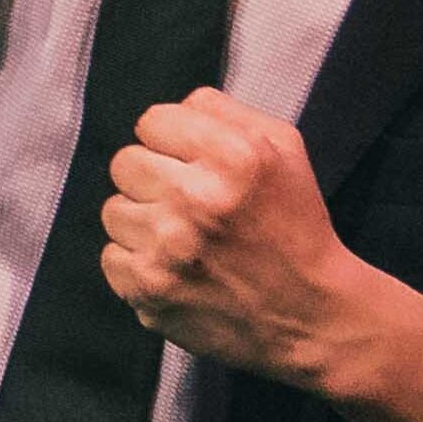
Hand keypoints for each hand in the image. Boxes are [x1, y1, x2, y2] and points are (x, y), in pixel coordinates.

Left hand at [99, 89, 422, 421]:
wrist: (311, 315)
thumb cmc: (296, 225)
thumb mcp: (285, 150)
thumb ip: (225, 113)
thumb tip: (175, 106)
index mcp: (234, 157)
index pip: (152, 120)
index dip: (170, 140)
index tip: (191, 162)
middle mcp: (196, 198)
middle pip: (125, 162)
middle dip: (153, 178)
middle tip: (187, 203)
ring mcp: (167, 248)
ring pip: (113, 209)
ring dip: (143, 221)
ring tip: (183, 238)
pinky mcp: (148, 289)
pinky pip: (111, 256)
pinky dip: (137, 262)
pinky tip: (175, 268)